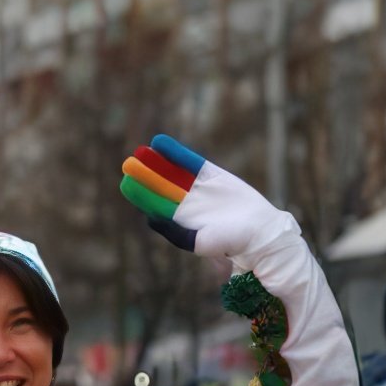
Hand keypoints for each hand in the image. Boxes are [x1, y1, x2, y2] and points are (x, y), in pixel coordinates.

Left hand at [119, 135, 293, 259]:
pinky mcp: (212, 175)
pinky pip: (189, 162)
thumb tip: (149, 219)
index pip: (154, 203)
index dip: (140, 193)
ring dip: (156, 161)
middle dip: (145, 175)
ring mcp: (198, 188)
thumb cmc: (228, 242)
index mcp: (179, 220)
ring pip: (172, 171)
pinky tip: (160, 142)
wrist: (259, 232)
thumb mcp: (197, 241)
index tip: (126, 183)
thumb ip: (174, 231)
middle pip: (160, 185)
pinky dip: (175, 153)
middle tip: (128, 163)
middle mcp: (186, 203)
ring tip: (141, 151)